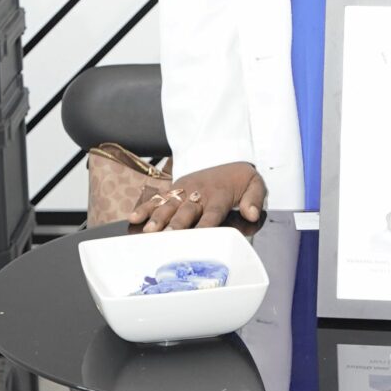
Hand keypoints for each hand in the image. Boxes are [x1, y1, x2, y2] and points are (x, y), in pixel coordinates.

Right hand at [129, 161, 266, 231]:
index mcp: (220, 195)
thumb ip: (255, 199)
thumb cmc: (239, 177)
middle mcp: (199, 193)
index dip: (206, 224)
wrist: (225, 154)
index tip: (199, 235)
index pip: (212, 212)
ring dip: (157, 218)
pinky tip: (134, 218)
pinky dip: (145, 208)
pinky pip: (158, 199)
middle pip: (186, 211)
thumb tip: (252, 214)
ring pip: (169, 205)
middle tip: (166, 236)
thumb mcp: (255, 183)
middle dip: (175, 224)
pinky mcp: (174, 189)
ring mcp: (184, 191)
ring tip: (148, 231)